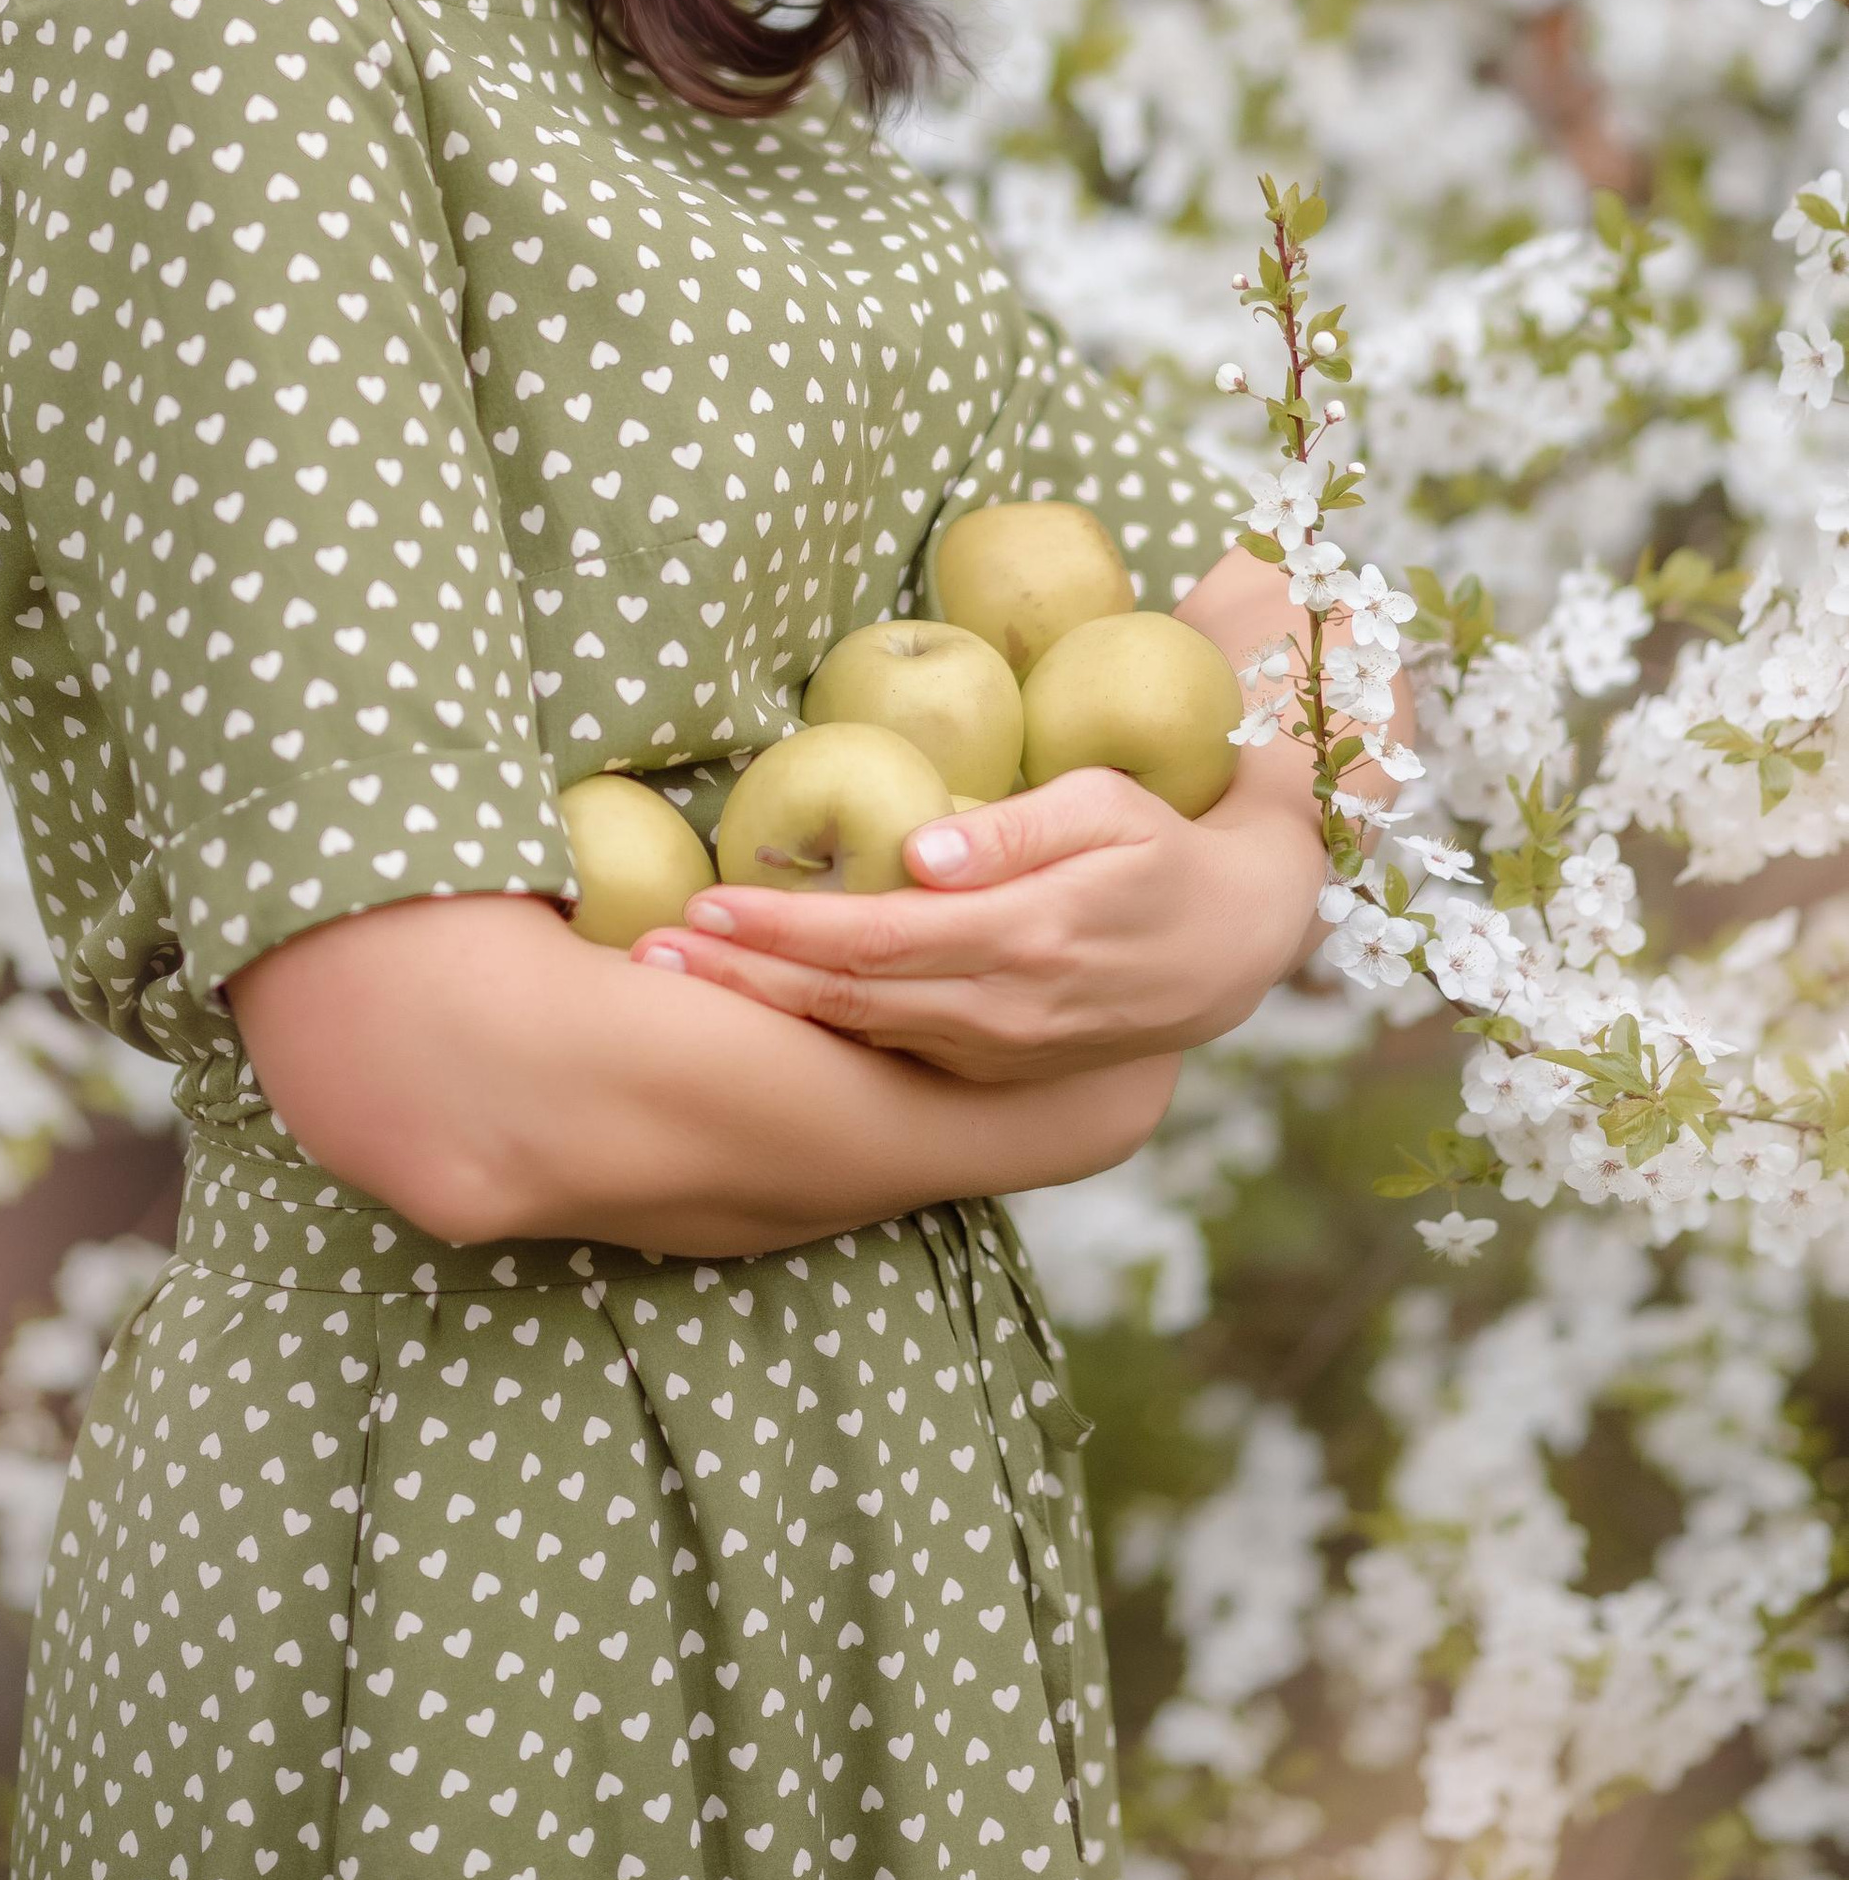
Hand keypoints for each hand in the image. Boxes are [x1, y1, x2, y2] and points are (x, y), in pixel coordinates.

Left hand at [632, 747, 1331, 1085]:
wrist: (1229, 946)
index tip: (706, 899)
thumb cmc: (1158, 847)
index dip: (788, 926)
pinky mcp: (992, 1069)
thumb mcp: (1107, 810)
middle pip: (848, 1000)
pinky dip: (815, 1031)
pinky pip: (888, 1051)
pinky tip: (753, 1001)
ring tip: (677, 974)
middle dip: (745, 976)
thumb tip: (923, 851)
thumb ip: (1017, 830)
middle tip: (650, 952)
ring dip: (765, 1006)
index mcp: (1026, 938)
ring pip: (859, 1036)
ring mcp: (996, 1053)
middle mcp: (1002, 1011)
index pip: (879, 939)